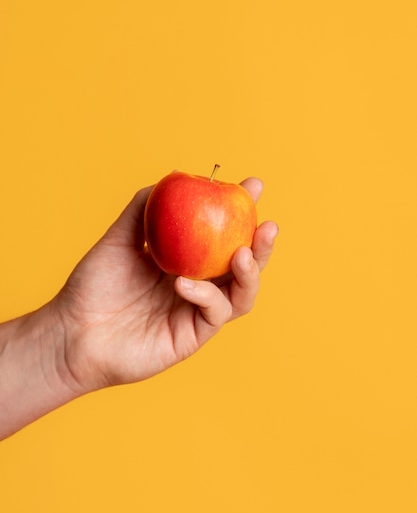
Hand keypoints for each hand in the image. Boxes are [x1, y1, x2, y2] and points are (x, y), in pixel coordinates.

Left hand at [56, 178, 277, 393]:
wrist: (72, 331)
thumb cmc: (93, 286)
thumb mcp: (119, 238)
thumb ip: (143, 208)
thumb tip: (172, 176)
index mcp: (187, 261)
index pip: (223, 235)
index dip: (242, 212)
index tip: (253, 186)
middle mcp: (198, 285)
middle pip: (243, 266)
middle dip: (262, 245)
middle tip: (267, 224)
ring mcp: (196, 312)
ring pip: (241, 294)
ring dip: (250, 273)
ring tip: (242, 253)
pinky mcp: (190, 336)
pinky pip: (213, 314)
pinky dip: (206, 295)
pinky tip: (184, 283)